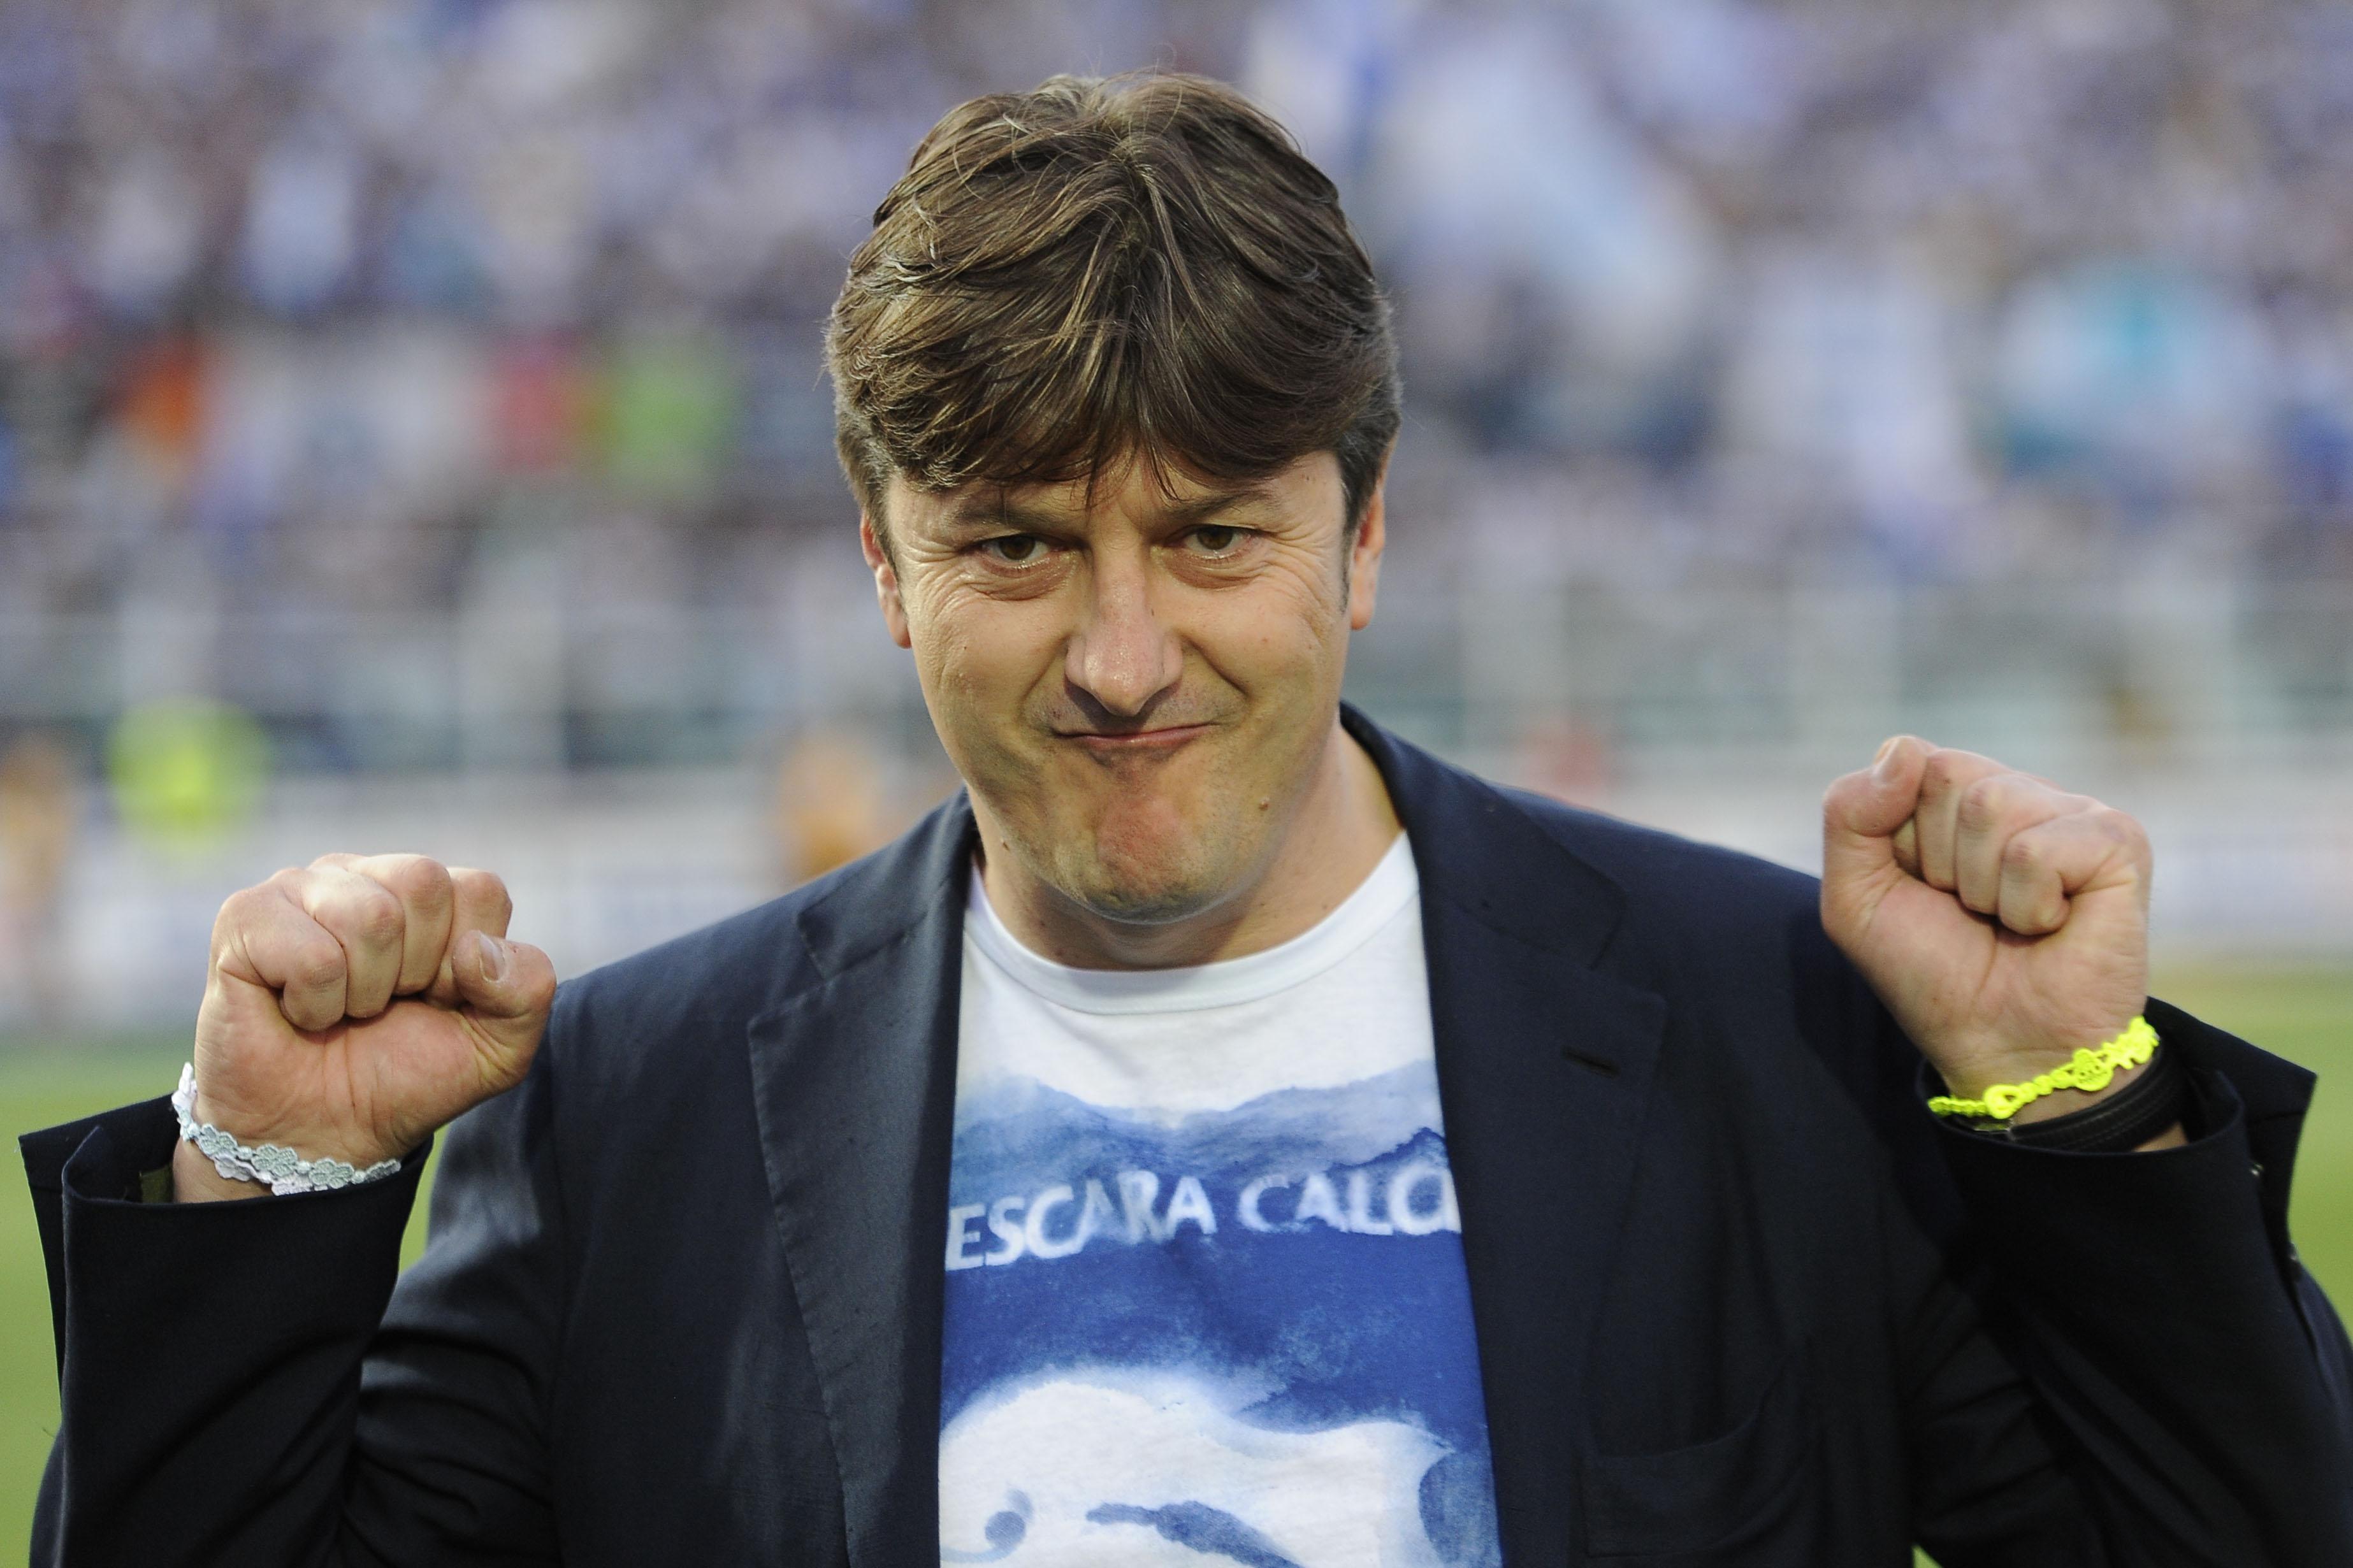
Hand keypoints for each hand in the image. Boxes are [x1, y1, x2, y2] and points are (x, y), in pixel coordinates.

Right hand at [175, 853, 555, 1202]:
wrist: (321, 1134)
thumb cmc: (405, 1077)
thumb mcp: (499, 1048)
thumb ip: (528, 990)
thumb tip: (477, 948)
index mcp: (430, 893)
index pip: (479, 890)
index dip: (467, 965)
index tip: (437, 1000)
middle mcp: (366, 875)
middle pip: (424, 883)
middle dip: (416, 970)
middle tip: (384, 1006)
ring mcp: (302, 887)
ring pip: (369, 915)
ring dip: (363, 991)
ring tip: (343, 1010)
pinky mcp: (245, 916)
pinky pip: (311, 953)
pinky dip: (315, 1003)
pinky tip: (299, 1012)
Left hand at [1820, 738, 2152, 1115]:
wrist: (2002, 1046)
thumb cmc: (1933, 973)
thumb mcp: (1856, 897)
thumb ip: (1849, 812)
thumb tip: (1903, 748)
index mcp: (1958, 795)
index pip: (1908, 759)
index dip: (1898, 836)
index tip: (1922, 887)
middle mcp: (2018, 791)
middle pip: (1947, 775)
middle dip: (1938, 859)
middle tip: (1970, 910)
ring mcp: (2073, 811)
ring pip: (1991, 806)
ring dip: (1982, 886)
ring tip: (2009, 922)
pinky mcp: (2119, 841)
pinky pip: (2038, 849)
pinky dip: (2027, 905)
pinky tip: (2051, 926)